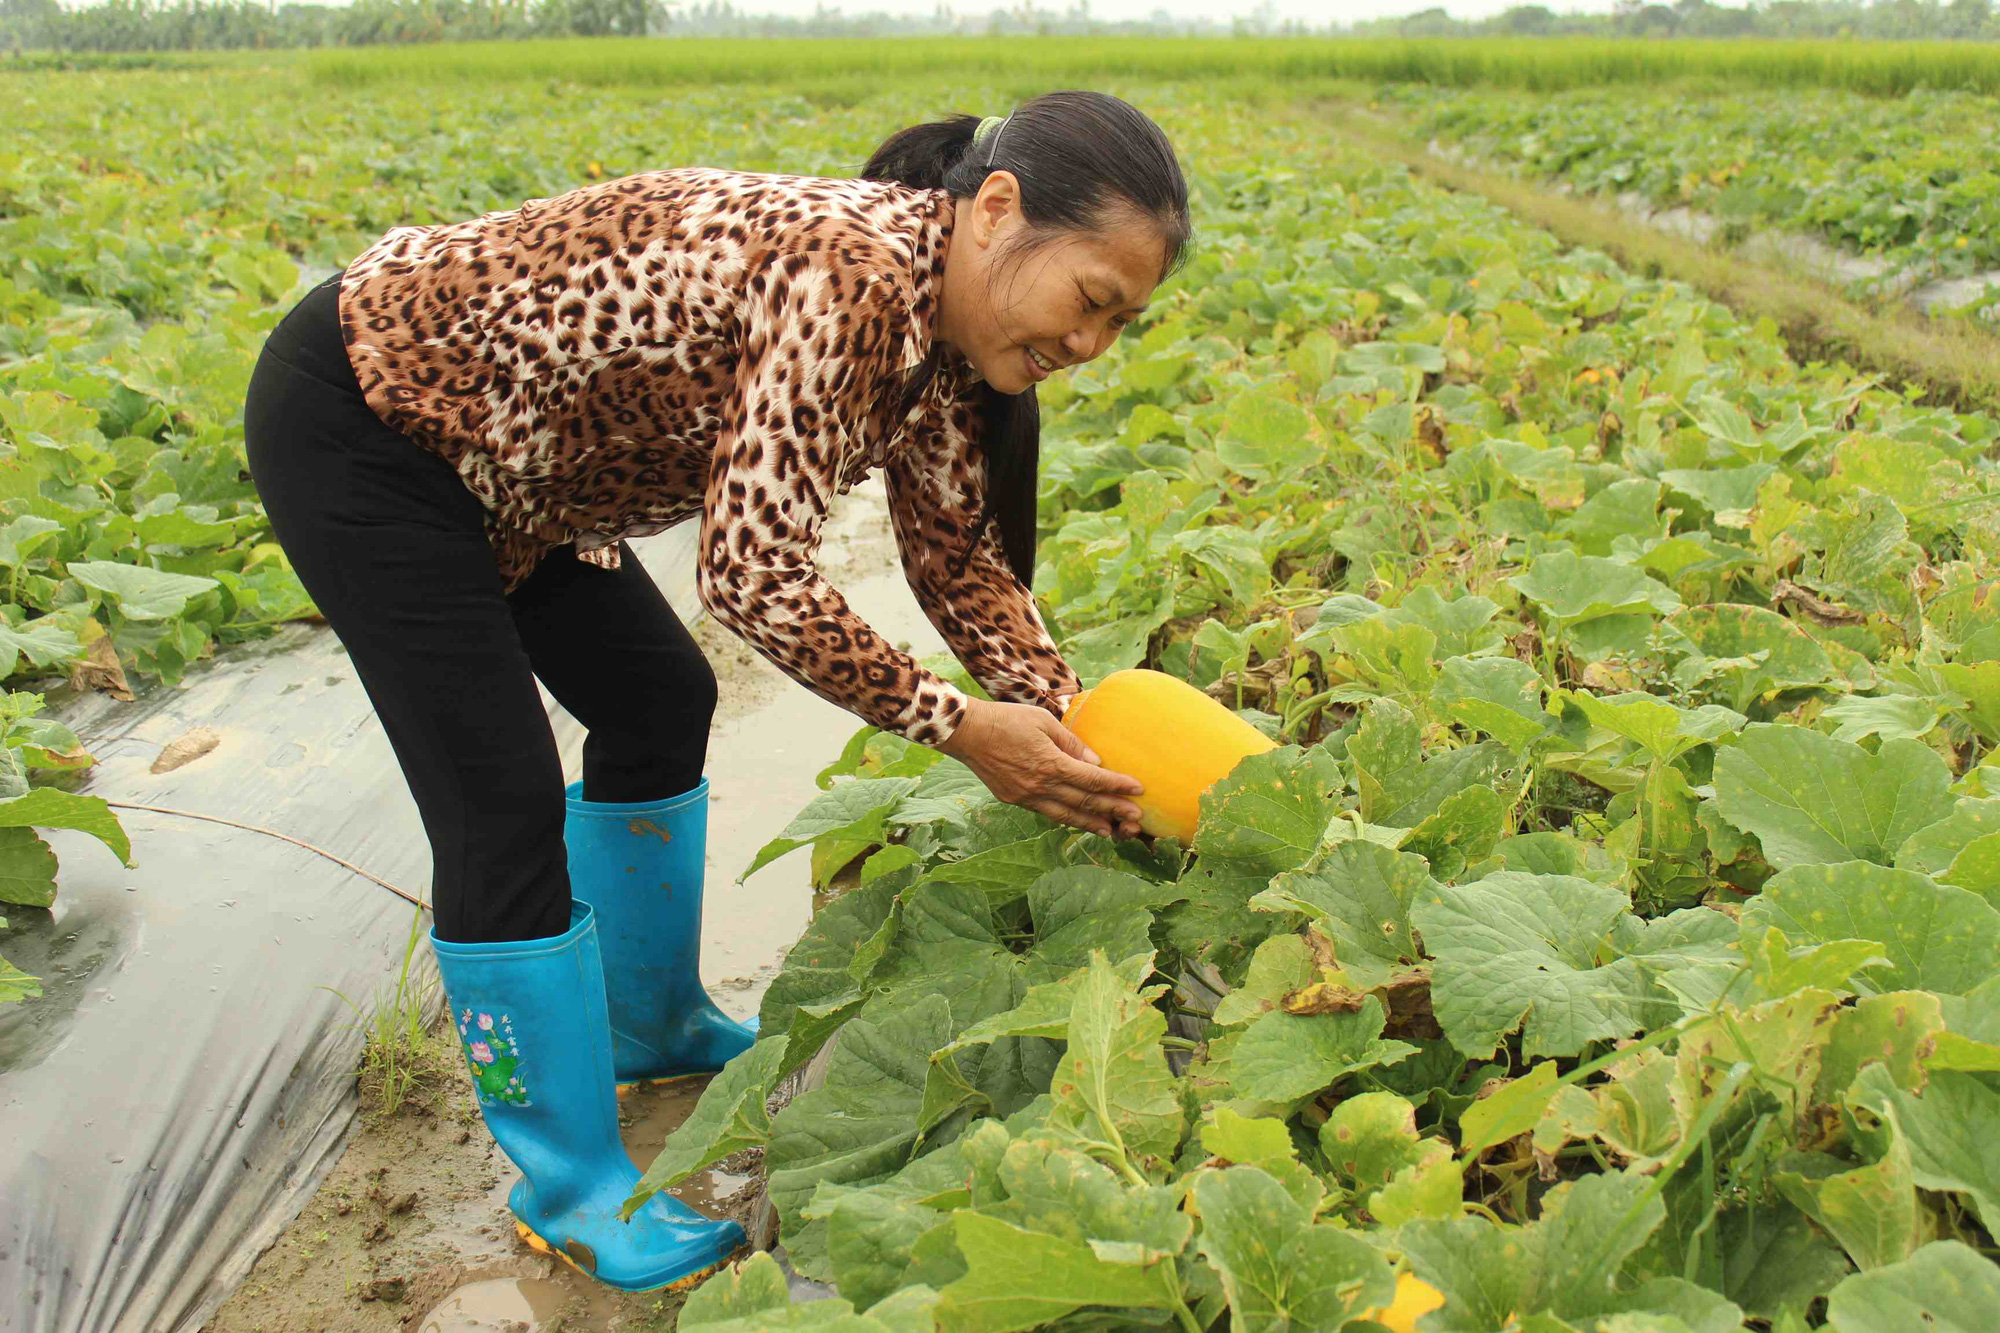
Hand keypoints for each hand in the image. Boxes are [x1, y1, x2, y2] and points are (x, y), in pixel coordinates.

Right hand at [935, 698, 1144, 839]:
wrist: (969, 733)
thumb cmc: (1008, 720)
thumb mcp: (1044, 722)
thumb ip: (1072, 743)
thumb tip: (1097, 761)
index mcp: (1051, 764)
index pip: (1093, 779)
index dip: (1117, 785)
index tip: (1138, 789)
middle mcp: (1041, 785)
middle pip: (1085, 802)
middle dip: (1113, 810)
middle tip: (1136, 819)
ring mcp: (1026, 796)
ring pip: (1066, 815)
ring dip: (1091, 823)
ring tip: (1111, 831)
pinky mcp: (1015, 800)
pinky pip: (1046, 813)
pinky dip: (1065, 818)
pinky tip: (1077, 820)